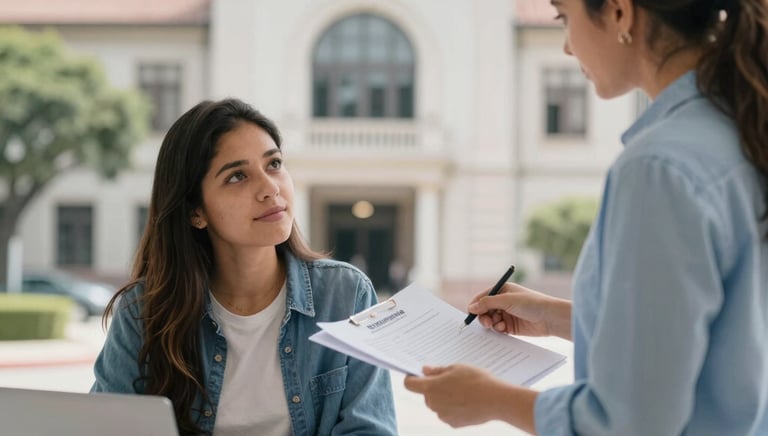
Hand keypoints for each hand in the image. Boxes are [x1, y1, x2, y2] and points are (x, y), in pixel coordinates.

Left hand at [404, 365, 537, 431]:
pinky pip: (448, 413)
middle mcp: (433, 403)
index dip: (412, 378)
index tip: (419, 374)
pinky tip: (468, 401)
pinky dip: (454, 407)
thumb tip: (425, 371)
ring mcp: (443, 415)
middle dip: (434, 387)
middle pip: (426, 394)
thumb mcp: (456, 368)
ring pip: (438, 404)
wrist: (495, 399)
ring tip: (463, 390)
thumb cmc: (476, 380)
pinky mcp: (453, 423)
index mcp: (431, 388)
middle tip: (451, 379)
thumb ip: (437, 371)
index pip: (409, 384)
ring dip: (445, 397)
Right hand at [468, 282, 571, 339]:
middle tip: (486, 322)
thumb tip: (471, 307)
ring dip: (491, 323)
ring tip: (497, 325)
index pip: (483, 297)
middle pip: (484, 310)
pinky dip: (498, 329)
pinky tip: (504, 329)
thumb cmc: (531, 303)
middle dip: (483, 316)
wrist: (550, 318)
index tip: (470, 313)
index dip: (476, 304)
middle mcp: (503, 302)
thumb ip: (487, 303)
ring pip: (490, 320)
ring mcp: (507, 314)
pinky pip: (497, 328)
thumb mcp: (507, 300)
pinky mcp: (510, 327)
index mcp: (502, 291)